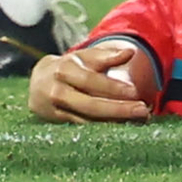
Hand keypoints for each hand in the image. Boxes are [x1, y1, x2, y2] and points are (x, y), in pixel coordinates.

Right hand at [28, 38, 156, 124]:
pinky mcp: (56, 123)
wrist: (38, 82)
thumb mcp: (84, 58)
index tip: (135, 92)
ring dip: (114, 122)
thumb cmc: (68, 67)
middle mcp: (56, 90)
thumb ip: (107, 56)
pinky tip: (121, 127)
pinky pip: (83, 128)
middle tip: (143, 111)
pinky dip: (103, 129)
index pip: (91, 80)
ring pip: (87, 120)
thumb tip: (130, 52)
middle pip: (90, 104)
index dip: (113, 87)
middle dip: (118, 109)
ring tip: (138, 121)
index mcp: (64, 69)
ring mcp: (55, 109)